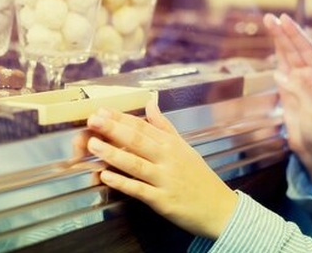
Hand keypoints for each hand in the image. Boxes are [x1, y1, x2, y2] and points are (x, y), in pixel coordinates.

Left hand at [80, 99, 237, 238]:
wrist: (219, 208)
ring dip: (113, 153)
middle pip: (137, 141)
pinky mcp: (162, 201)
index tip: (101, 111)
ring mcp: (165, 179)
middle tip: (92, 120)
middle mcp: (167, 159)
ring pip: (135, 164)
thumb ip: (164, 126)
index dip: (120, 118)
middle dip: (113, 129)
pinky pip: (139, 190)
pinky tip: (106, 176)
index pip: (142, 127)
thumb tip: (150, 103)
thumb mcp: (184, 147)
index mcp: (171, 144)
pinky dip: (122, 183)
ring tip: (93, 144)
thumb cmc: (199, 176)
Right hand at [264, 13, 311, 187]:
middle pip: (295, 48)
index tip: (284, 20)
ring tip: (268, 23)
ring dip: (278, 40)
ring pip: (287, 55)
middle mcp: (310, 75)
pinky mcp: (288, 89)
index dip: (295, 34)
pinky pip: (281, 67)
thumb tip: (280, 74)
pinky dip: (276, 54)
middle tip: (270, 18)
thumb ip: (299, 91)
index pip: (306, 50)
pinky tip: (272, 43)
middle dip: (283, 32)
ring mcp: (298, 81)